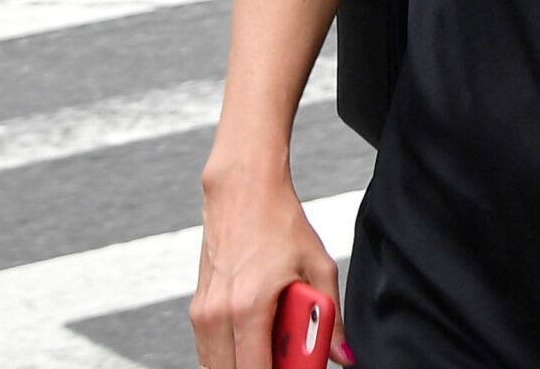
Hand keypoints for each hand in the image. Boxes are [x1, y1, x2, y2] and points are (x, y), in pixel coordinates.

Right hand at [191, 168, 346, 368]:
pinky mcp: (196, 308)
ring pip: (217, 366)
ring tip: (276, 346)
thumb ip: (331, 317)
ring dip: (245, 364)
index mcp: (249, 308)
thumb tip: (342, 355)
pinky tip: (257, 337)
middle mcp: (218, 315)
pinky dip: (231, 353)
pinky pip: (210, 350)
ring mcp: (202, 313)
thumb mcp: (318, 266)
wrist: (242, 188)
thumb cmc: (279, 222)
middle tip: (288, 360)